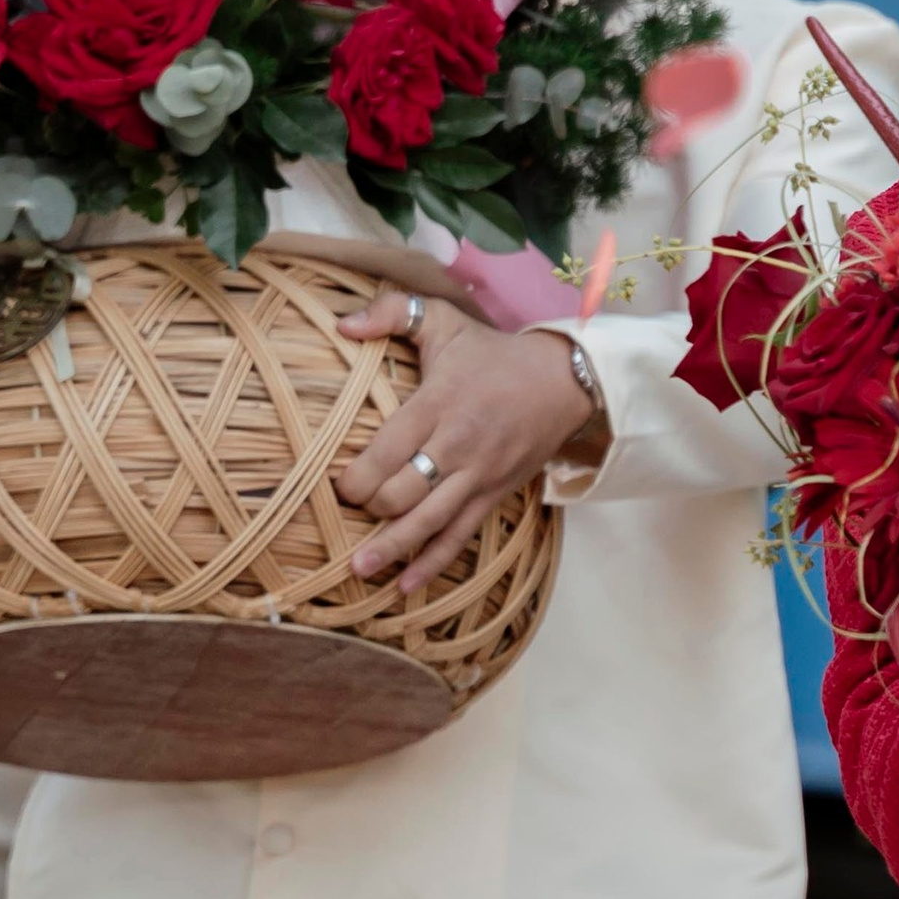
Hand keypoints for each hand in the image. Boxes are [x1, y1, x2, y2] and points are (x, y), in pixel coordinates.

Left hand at [335, 294, 598, 594]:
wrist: (563, 380)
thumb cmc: (493, 353)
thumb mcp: (445, 321)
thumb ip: (391, 313)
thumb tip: (341, 324)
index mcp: (438, 404)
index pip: (387, 453)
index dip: (355, 478)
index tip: (336, 484)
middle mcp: (456, 445)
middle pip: (403, 493)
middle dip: (370, 509)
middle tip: (345, 513)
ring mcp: (478, 475)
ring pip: (429, 522)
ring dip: (393, 549)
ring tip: (359, 570)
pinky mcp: (494, 494)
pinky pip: (460, 535)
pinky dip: (433, 563)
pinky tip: (406, 586)